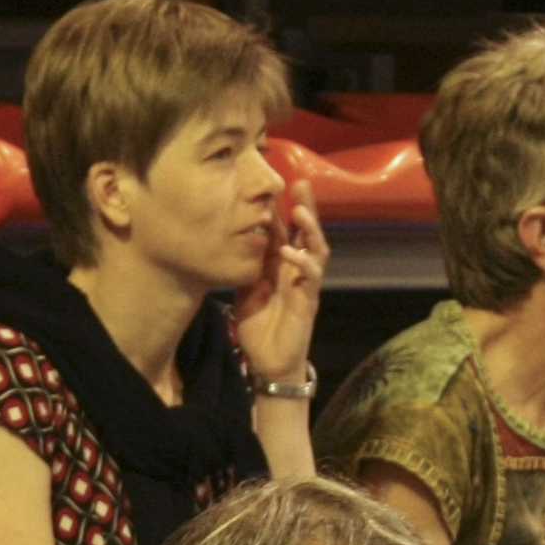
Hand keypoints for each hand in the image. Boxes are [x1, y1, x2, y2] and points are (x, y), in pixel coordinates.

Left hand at [234, 182, 327, 384]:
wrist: (270, 362)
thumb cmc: (259, 328)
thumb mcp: (245, 290)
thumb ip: (244, 267)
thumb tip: (229, 241)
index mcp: (281, 265)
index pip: (285, 231)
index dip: (281, 209)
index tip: (273, 184)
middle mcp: (296, 270)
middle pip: (306, 233)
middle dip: (306, 208)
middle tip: (301, 183)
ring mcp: (305, 284)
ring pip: (316, 250)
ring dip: (310, 230)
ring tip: (301, 211)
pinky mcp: (308, 301)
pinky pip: (310, 278)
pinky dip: (301, 263)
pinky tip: (289, 252)